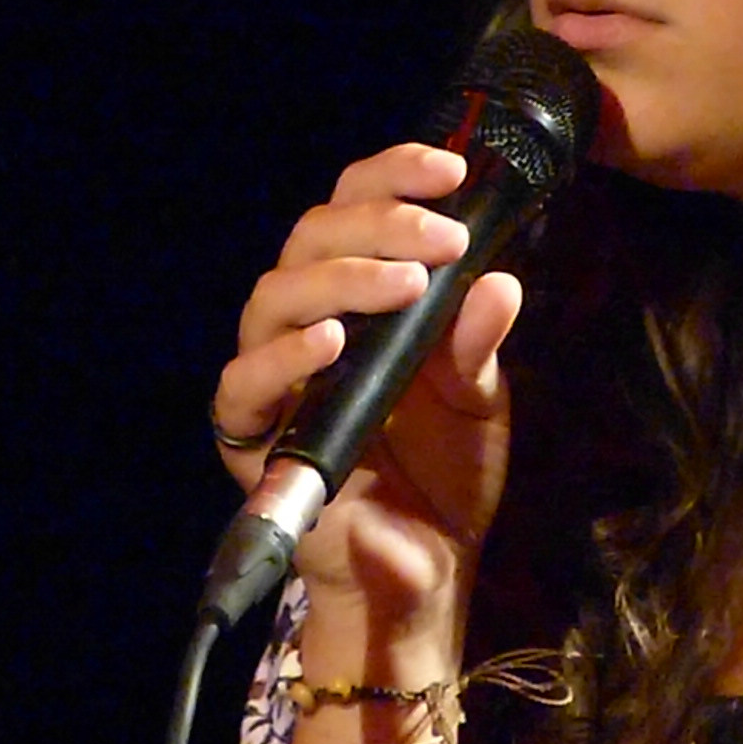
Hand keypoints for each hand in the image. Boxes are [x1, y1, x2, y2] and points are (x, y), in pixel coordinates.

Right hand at [211, 143, 520, 638]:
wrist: (424, 572)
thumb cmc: (443, 476)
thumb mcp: (477, 401)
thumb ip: (476, 342)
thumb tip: (499, 279)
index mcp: (360, 297)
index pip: (355, 208)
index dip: (393, 176)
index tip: (453, 171)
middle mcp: (309, 322)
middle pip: (311, 237)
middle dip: (378, 222)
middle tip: (442, 237)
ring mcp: (275, 376)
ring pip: (274, 294)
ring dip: (341, 278)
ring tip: (405, 284)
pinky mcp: (250, 435)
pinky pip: (243, 384)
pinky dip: (284, 356)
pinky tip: (333, 344)